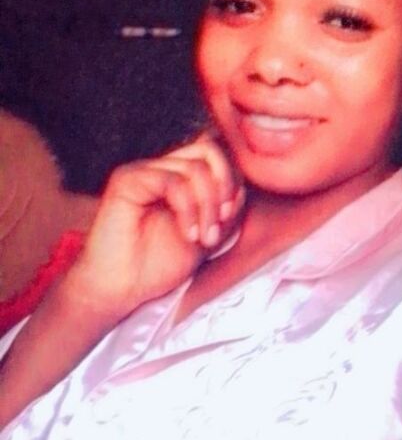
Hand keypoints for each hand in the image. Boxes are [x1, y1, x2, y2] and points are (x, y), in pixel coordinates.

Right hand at [66, 133, 244, 321]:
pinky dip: (189, 209)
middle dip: (224, 187)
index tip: (228, 219)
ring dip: (208, 206)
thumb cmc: (157, 266)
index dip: (231, 181)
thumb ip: (224, 212)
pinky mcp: (126, 181)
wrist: (122, 289)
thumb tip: (240, 189)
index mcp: (177, 176)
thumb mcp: (206, 237)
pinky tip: (188, 234)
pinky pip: (171, 181)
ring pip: (195, 167)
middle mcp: (160, 168)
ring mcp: (142, 171)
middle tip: (220, 223)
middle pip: (208, 151)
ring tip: (204, 238)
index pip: (215, 155)